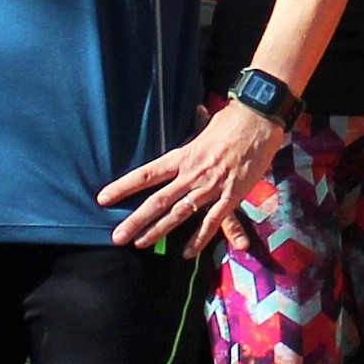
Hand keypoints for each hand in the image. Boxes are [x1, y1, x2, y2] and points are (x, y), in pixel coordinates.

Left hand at [99, 101, 286, 252]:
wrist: (260, 119)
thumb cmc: (233, 120)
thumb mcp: (206, 125)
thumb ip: (197, 127)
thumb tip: (196, 111)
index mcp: (182, 156)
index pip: (146, 174)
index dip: (123, 187)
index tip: (103, 199)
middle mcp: (192, 173)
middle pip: (158, 200)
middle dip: (135, 220)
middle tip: (116, 237)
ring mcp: (211, 186)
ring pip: (179, 213)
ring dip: (158, 230)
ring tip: (139, 244)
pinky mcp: (232, 196)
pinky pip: (212, 221)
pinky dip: (199, 238)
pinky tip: (187, 252)